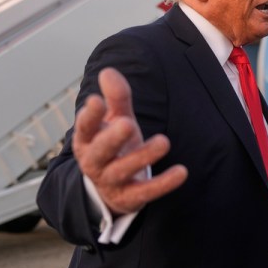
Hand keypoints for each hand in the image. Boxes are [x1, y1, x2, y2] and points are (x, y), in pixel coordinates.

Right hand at [72, 68, 187, 214]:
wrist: (113, 188)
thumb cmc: (116, 145)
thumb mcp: (116, 121)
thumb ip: (116, 99)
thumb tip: (108, 71)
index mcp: (88, 140)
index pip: (85, 127)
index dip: (90, 115)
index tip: (96, 100)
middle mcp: (95, 161)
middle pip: (100, 150)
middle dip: (113, 137)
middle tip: (128, 123)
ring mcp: (111, 181)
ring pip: (123, 170)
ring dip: (143, 157)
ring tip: (164, 141)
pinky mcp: (130, 197)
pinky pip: (146, 192)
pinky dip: (163, 183)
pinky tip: (182, 172)